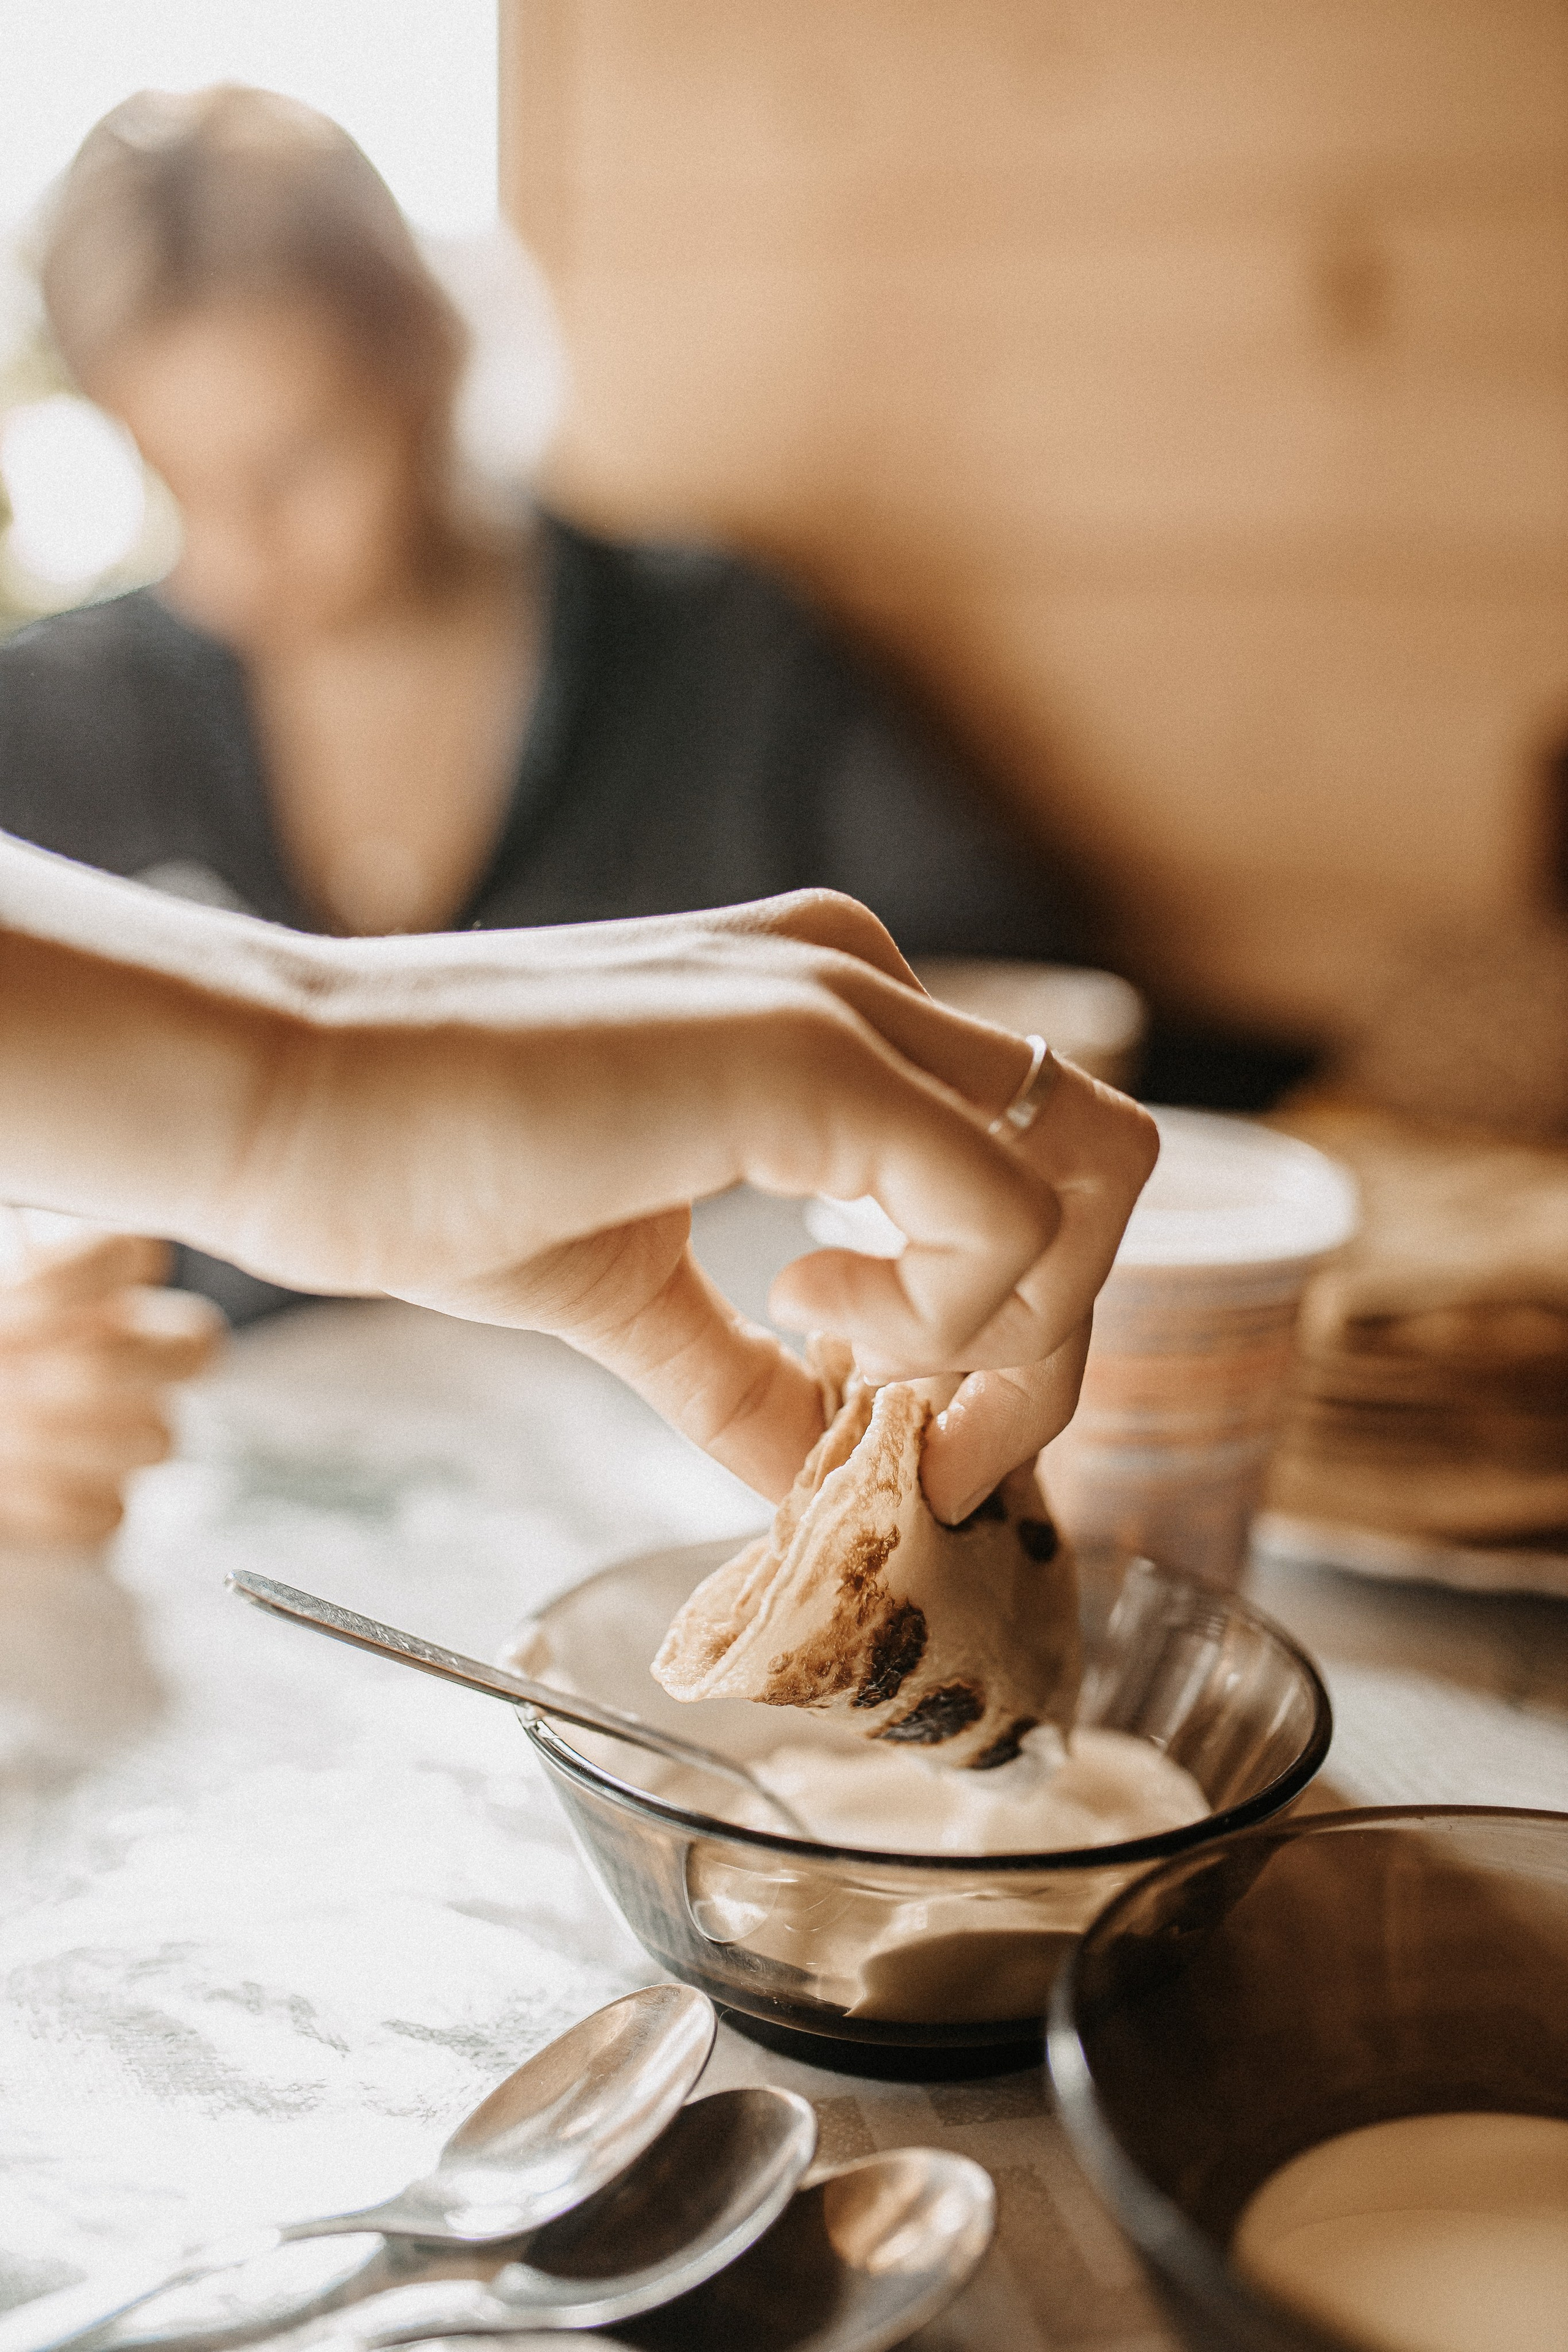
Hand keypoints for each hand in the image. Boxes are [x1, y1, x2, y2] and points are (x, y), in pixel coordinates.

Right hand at [0, 852, 1154, 1511]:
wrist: (288, 1102)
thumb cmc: (428, 1170)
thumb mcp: (626, 1292)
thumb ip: (740, 1373)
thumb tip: (810, 1476)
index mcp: (832, 1008)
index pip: (1029, 1158)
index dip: (1015, 1325)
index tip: (911, 1431)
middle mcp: (863, 974)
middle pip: (1101, 1160)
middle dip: (1055, 1337)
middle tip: (935, 1440)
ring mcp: (847, 998)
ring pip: (1089, 1179)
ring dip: (1014, 1337)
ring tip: (849, 1381)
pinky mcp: (811, 1051)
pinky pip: (998, 1212)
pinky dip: (945, 1321)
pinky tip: (805, 1322)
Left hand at [0, 1229, 224, 1543]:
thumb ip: (13, 1303)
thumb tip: (15, 1337)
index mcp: (99, 1278)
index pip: (138, 1255)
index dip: (75, 1282)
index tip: (9, 1307)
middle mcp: (134, 1349)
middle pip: (197, 1349)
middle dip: (106, 1371)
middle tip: (19, 1379)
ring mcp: (129, 1427)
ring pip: (158, 1441)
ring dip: (62, 1441)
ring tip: (0, 1430)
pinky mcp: (101, 1502)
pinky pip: (111, 1511)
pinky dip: (46, 1501)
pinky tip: (3, 1482)